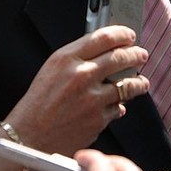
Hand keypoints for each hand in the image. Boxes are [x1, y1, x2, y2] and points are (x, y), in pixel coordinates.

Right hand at [0, 25, 148, 170]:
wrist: (29, 136)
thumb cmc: (38, 103)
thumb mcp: (52, 68)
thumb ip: (77, 57)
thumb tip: (104, 49)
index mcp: (67, 59)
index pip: (103, 38)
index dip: (121, 34)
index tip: (128, 36)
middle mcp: (82, 75)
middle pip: (120, 58)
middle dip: (136, 55)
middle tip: (141, 55)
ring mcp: (92, 99)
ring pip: (127, 85)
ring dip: (137, 82)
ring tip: (141, 82)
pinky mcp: (98, 120)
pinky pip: (118, 108)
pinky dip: (118, 105)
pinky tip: (116, 104)